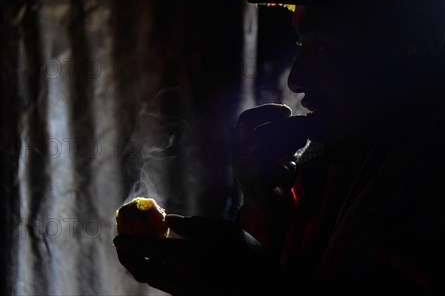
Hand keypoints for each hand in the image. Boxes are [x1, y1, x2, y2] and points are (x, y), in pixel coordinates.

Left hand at [113, 214, 265, 294]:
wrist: (262, 289)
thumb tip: (167, 220)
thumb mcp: (222, 231)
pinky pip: (163, 286)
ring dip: (138, 268)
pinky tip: (158, 267)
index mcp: (186, 255)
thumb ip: (192, 225)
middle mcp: (179, 276)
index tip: (118, 237)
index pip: (147, 247)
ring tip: (134, 257)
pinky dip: (154, 275)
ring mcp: (184, 291)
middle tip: (121, 249)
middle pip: (141, 271)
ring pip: (151, 281)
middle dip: (127, 259)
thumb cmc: (246, 253)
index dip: (130, 242)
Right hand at [232, 104, 310, 213]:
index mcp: (239, 146)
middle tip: (304, 128)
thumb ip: (279, 136)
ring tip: (302, 142)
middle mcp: (238, 158)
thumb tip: (299, 121)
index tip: (287, 111)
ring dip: (288, 145)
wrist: (269, 211)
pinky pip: (273, 173)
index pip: (245, 120)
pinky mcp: (257, 191)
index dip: (265, 111)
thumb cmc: (274, 176)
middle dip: (284, 128)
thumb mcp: (273, 152)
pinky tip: (291, 168)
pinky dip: (286, 168)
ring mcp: (245, 175)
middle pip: (259, 134)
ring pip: (265, 152)